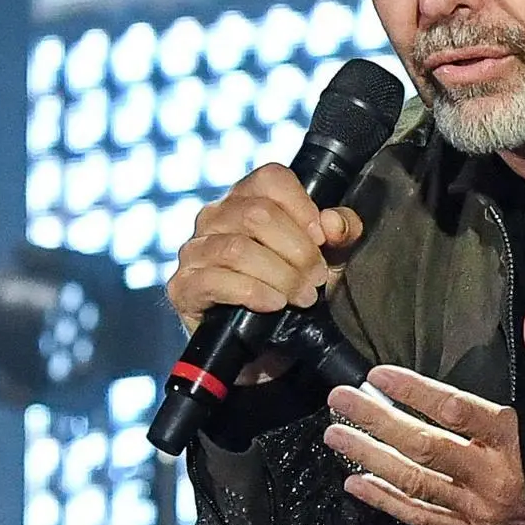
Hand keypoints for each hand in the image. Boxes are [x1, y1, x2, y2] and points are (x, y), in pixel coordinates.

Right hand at [165, 163, 363, 338]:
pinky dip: (253, 292)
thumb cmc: (294, 291)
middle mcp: (215, 217)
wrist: (270, 346)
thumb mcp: (329, 261)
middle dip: (297, 251)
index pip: (270, 178)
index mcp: (247, 199)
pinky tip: (274, 304)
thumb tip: (334, 224)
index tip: (322, 240)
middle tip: (316, 279)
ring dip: (280, 275)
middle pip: (258, 214)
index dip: (302, 206)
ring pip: (238, 248)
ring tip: (303, 297)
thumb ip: (340, 235)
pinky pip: (215, 281)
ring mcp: (195, 251)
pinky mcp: (184, 286)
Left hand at [326, 369, 524, 524]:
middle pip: (423, 447)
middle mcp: (493, 478)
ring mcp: (482, 510)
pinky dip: (389, 503)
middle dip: (376, 422)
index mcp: (517, 439)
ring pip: (415, 483)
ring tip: (336, 437)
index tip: (377, 375)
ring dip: (371, 459)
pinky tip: (358, 485)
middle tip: (339, 399)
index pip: (454, 411)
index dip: (412, 391)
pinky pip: (424, 518)